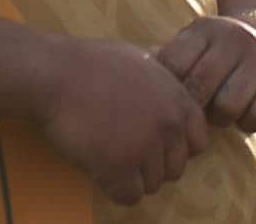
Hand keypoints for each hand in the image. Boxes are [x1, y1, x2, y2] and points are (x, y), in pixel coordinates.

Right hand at [32, 37, 209, 205]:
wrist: (55, 74)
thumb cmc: (92, 63)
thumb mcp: (142, 59)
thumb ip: (163, 77)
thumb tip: (171, 77)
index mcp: (178, 99)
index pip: (199, 143)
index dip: (176, 148)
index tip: (155, 145)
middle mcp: (169, 125)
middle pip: (175, 169)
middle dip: (152, 166)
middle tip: (126, 153)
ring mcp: (146, 147)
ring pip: (152, 185)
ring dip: (131, 178)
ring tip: (108, 158)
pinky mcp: (118, 167)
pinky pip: (129, 196)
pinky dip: (114, 189)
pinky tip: (100, 171)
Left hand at [154, 15, 255, 133]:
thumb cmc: (221, 57)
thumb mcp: (195, 48)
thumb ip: (167, 62)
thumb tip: (128, 76)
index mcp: (206, 28)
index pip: (172, 66)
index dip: (172, 90)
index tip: (180, 94)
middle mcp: (238, 37)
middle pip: (199, 89)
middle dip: (198, 106)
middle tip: (206, 106)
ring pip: (228, 107)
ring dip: (226, 117)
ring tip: (229, 108)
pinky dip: (253, 123)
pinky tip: (253, 110)